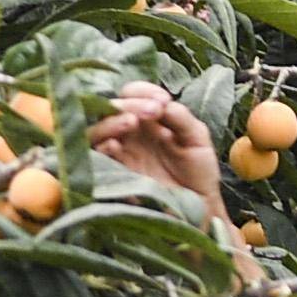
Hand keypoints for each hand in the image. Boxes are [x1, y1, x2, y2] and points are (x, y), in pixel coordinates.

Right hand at [86, 80, 225, 217]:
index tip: (162, 101)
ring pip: (99, 129)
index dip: (144, 91)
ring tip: (132, 122)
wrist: (198, 204)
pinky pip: (98, 156)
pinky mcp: (115, 173)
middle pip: (112, 107)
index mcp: (148, 118)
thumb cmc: (198, 169)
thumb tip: (163, 103)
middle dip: (130, 104)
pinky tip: (116, 145)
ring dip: (112, 121)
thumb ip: (181, 118)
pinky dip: (103, 147)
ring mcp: (120, 151)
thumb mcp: (196, 138)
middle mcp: (129, 131)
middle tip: (153, 111)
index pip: (133, 93)